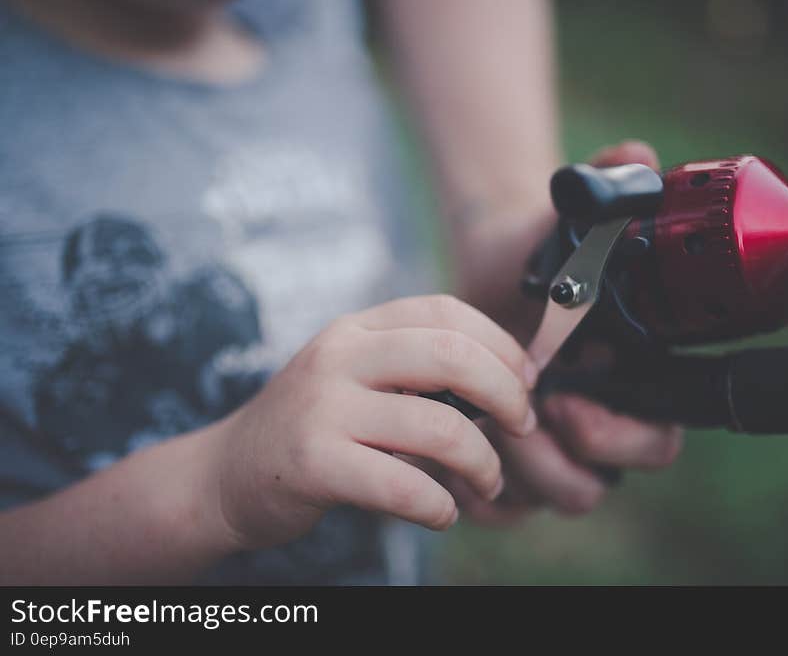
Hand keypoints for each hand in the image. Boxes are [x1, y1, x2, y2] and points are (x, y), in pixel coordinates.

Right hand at [209, 295, 536, 548]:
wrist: (225, 474)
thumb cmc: (313, 428)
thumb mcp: (355, 378)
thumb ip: (415, 371)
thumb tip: (507, 381)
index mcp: (357, 328)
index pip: (446, 311)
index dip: (501, 344)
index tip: (525, 381)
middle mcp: (339, 356)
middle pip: (453, 355)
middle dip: (506, 394)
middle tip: (521, 426)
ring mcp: (323, 407)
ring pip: (439, 426)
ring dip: (482, 463)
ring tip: (487, 481)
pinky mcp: (313, 464)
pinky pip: (403, 485)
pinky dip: (439, 505)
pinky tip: (441, 513)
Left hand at [450, 141, 683, 523]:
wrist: (487, 269)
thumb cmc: (535, 250)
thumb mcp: (566, 218)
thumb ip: (605, 187)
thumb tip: (636, 156)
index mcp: (629, 380)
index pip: (656, 439)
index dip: (621, 436)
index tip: (569, 397)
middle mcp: (597, 422)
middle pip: (601, 484)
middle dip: (559, 464)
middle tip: (521, 418)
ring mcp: (552, 447)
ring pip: (553, 500)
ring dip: (515, 474)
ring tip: (475, 426)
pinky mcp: (507, 459)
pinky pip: (506, 508)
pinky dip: (481, 496)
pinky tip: (451, 453)